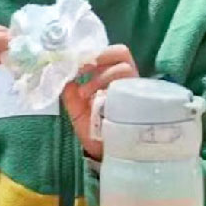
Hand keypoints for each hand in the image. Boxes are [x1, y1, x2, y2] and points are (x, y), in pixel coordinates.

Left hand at [59, 45, 138, 160]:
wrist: (106, 153)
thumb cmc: (95, 129)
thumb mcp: (77, 112)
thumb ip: (70, 96)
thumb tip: (65, 79)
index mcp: (113, 77)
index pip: (112, 53)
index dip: (97, 52)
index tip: (79, 63)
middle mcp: (127, 81)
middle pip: (122, 54)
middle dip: (102, 58)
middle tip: (84, 70)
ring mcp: (135, 91)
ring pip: (126, 69)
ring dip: (102, 77)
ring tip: (86, 93)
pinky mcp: (140, 103)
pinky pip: (131, 89)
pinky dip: (111, 91)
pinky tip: (98, 102)